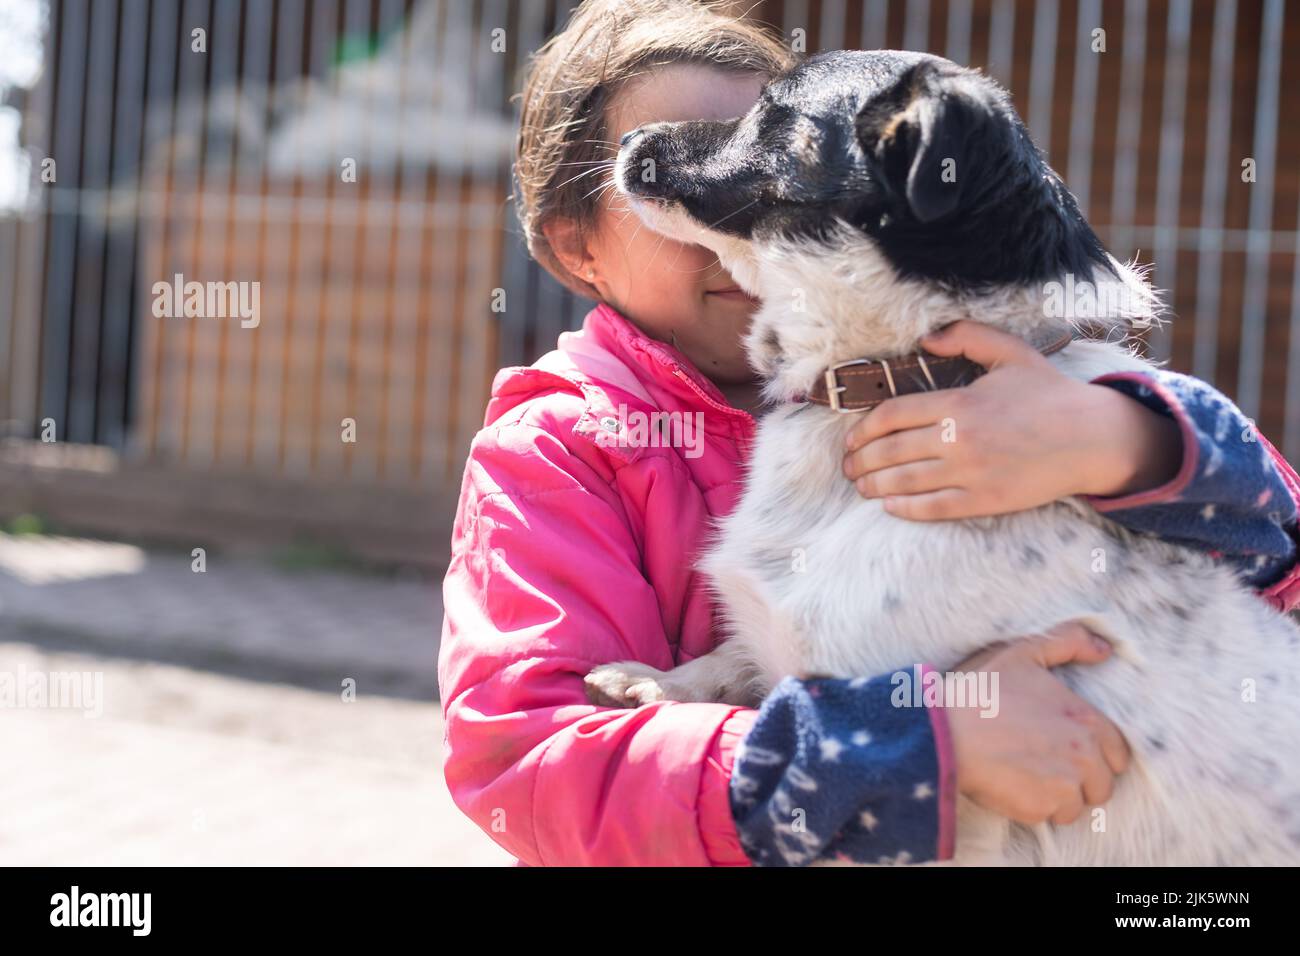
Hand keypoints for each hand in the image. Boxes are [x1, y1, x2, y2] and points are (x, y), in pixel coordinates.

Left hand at [841, 321, 1183, 519]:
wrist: (1092, 438)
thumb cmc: (1049, 393)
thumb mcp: (1009, 352)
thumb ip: (965, 336)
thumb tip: (924, 339)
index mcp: (959, 402)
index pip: (892, 416)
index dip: (863, 430)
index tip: (851, 438)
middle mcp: (959, 438)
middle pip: (891, 452)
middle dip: (860, 461)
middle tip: (848, 467)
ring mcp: (972, 472)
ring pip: (906, 482)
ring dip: (874, 486)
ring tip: (860, 486)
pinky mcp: (985, 499)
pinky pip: (934, 508)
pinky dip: (905, 508)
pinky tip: (889, 505)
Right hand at [945, 623, 1130, 825]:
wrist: (946, 732)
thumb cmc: (984, 692)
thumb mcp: (1024, 653)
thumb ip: (1069, 641)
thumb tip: (1106, 648)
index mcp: (1087, 721)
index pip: (1118, 754)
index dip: (1095, 753)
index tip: (1067, 748)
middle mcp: (1085, 755)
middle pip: (1102, 785)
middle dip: (1080, 780)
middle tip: (1045, 764)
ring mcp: (1066, 785)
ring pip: (1077, 805)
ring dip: (1058, 797)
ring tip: (1027, 775)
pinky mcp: (1042, 807)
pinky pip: (1050, 816)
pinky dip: (1034, 807)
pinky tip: (1012, 785)